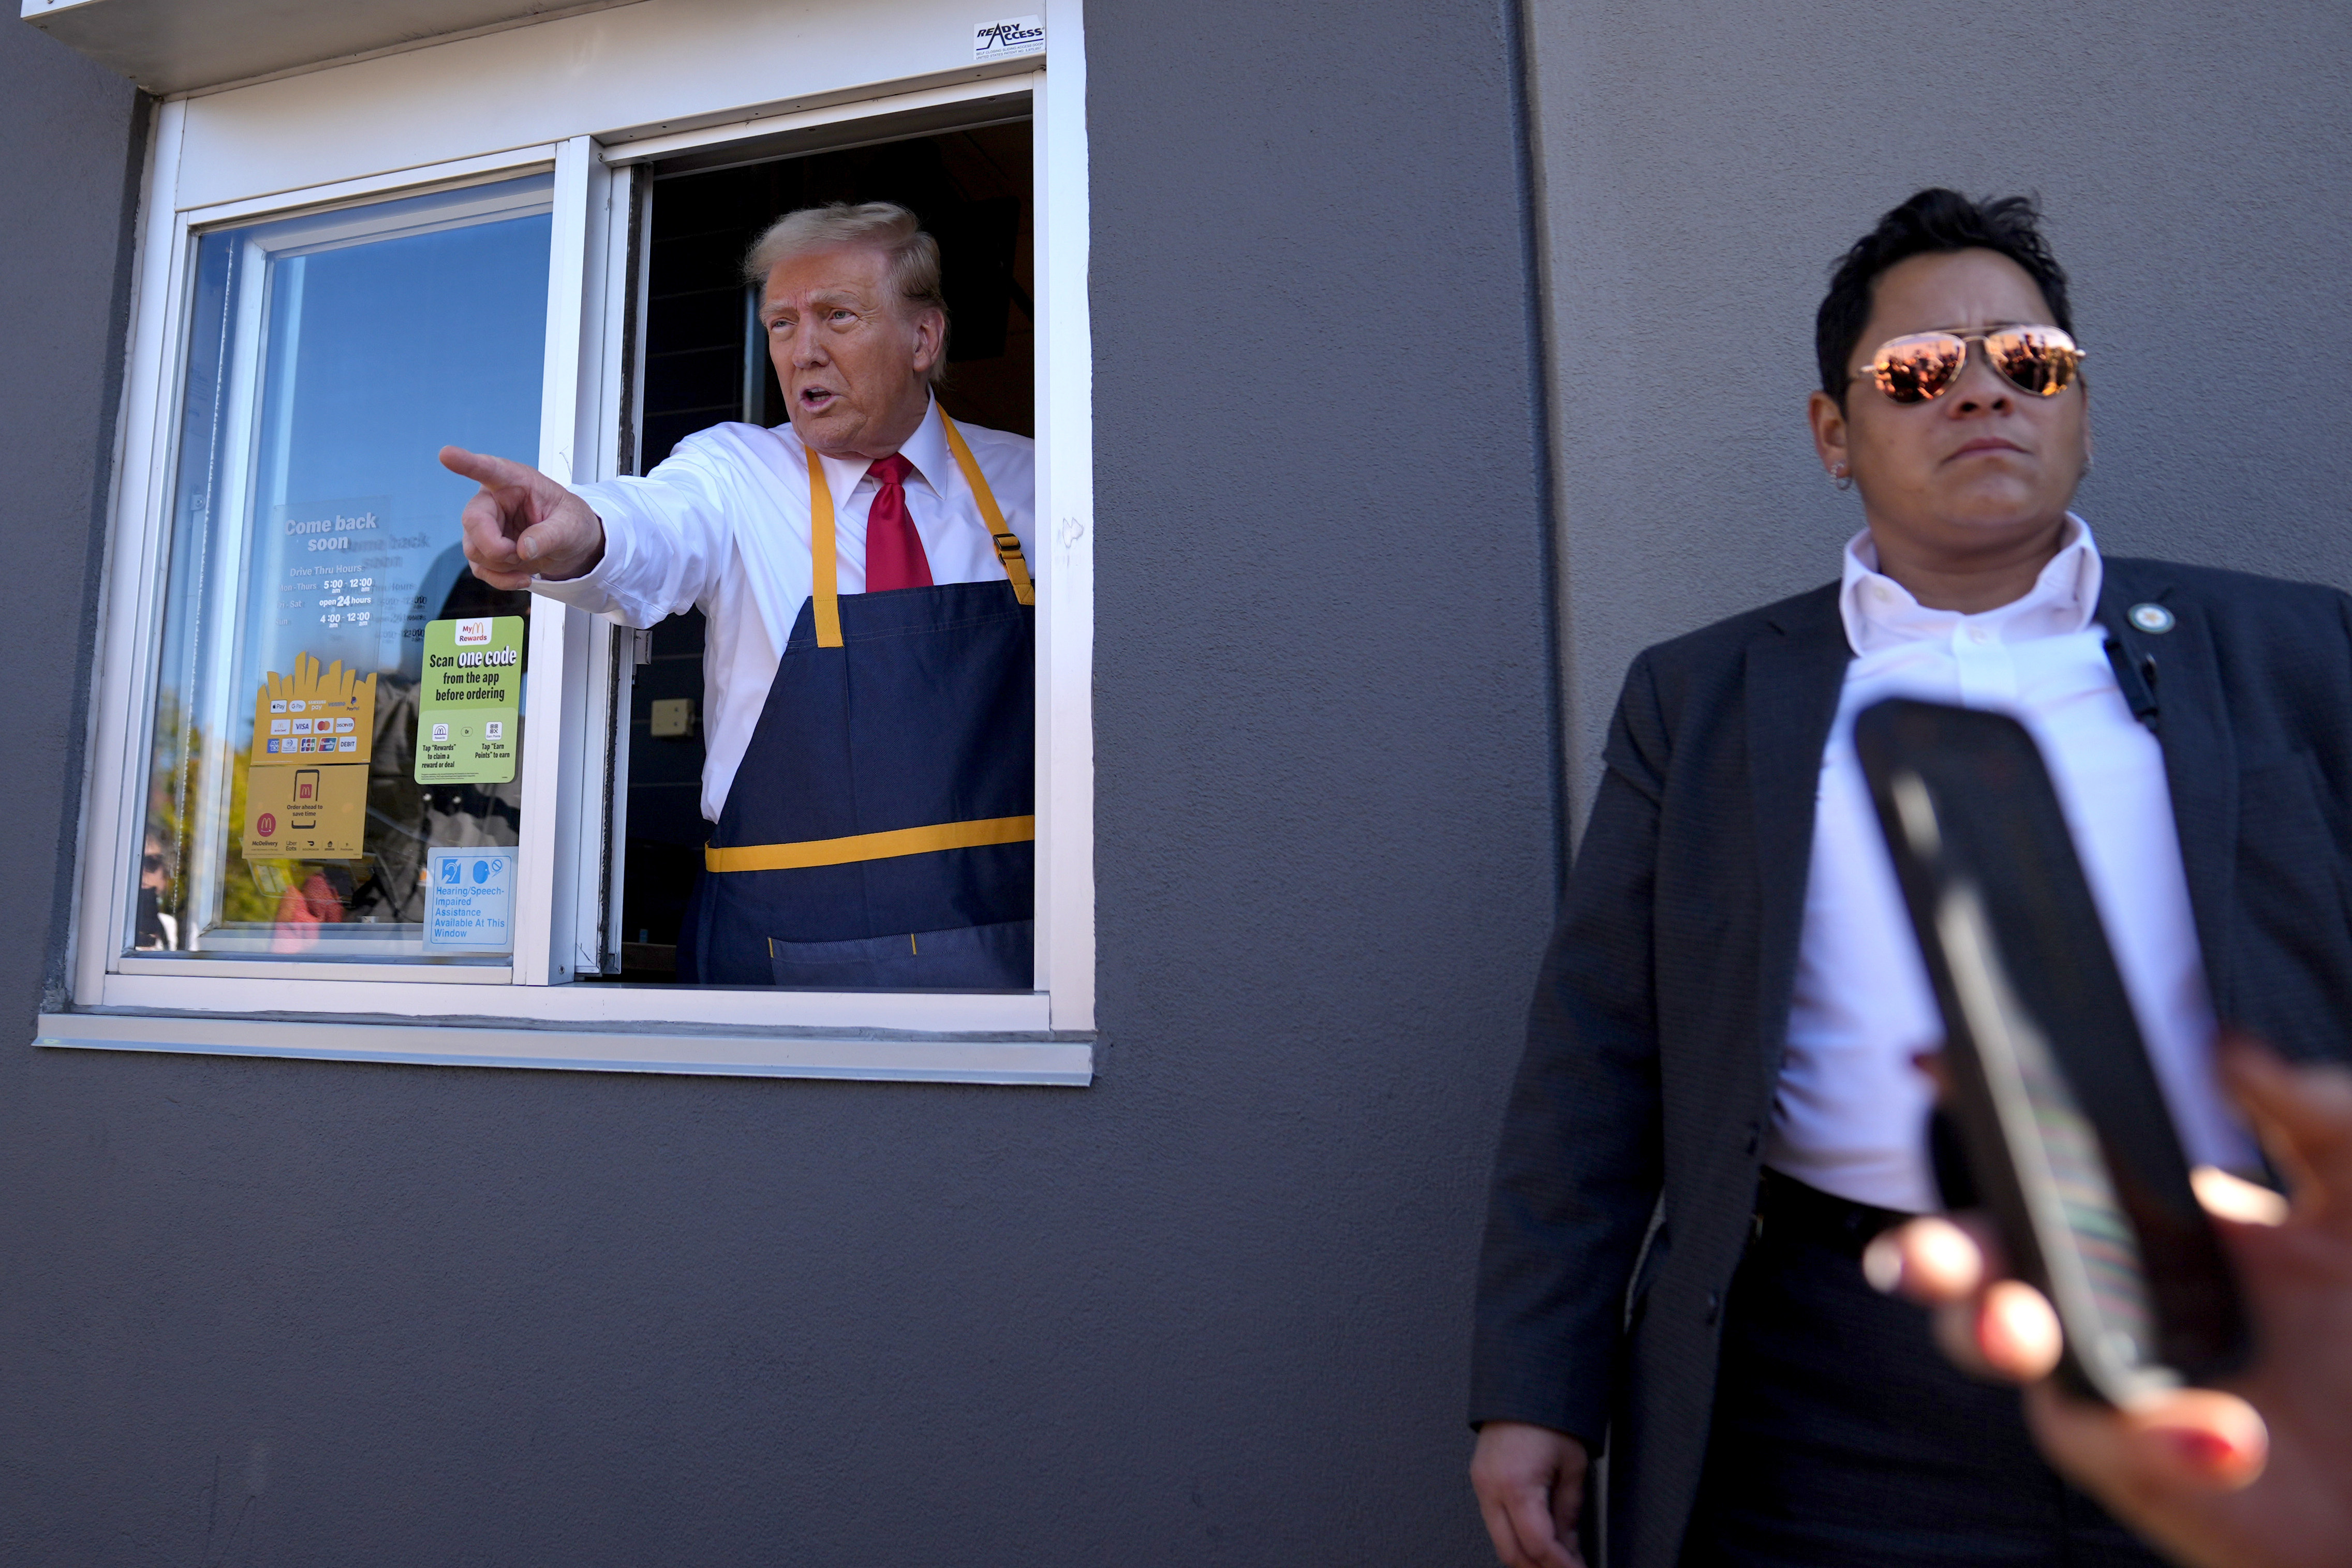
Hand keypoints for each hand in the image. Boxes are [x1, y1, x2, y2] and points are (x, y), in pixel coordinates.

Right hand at [439, 446, 604, 587]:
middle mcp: (493, 501)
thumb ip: (550, 535)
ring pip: (474, 549)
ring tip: (529, 559)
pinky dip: (501, 579)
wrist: (571, 545)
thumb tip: (522, 550)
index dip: (467, 463)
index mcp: (515, 482)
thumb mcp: (571, 526)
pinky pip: (480, 568)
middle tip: (520, 554)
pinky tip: (523, 577)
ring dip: (503, 564)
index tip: (447, 454)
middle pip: (473, 521)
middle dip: (495, 547)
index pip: (488, 469)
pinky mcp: (484, 549)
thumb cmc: (571, 523)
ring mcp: (485, 526)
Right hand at [1471, 1421, 1589, 1567]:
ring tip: (1557, 1557)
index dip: (1562, 1566)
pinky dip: (1516, 1537)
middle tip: (1567, 1567)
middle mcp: (1491, 1487)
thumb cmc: (1548, 1412)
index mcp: (1516, 1484)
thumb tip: (1570, 1544)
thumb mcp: (1573, 1465)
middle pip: (1512, 1553)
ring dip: (1527, 1556)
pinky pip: (1494, 1522)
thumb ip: (1570, 1511)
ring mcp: (1481, 1484)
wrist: (1523, 1381)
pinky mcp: (1480, 1480)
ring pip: (1500, 1542)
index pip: (1538, 1546)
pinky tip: (1538, 1538)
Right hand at [1867, 1039, 2351, 1567]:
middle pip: (1976, 1252)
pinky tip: (2226, 1434)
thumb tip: (2226, 1048)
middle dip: (1929, 1247)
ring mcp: (2105, 1368)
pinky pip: (2100, 1441)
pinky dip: (2151, 1438)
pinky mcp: (2129, 1459)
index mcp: (2142, 1211)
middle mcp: (2103, 1283)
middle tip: (1932, 1253)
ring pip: (1991, 1344)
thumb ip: (2313, 1113)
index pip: (2036, 1149)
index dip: (1972, 1108)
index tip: (1933, 1064)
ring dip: (1988, 1332)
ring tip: (2019, 1333)